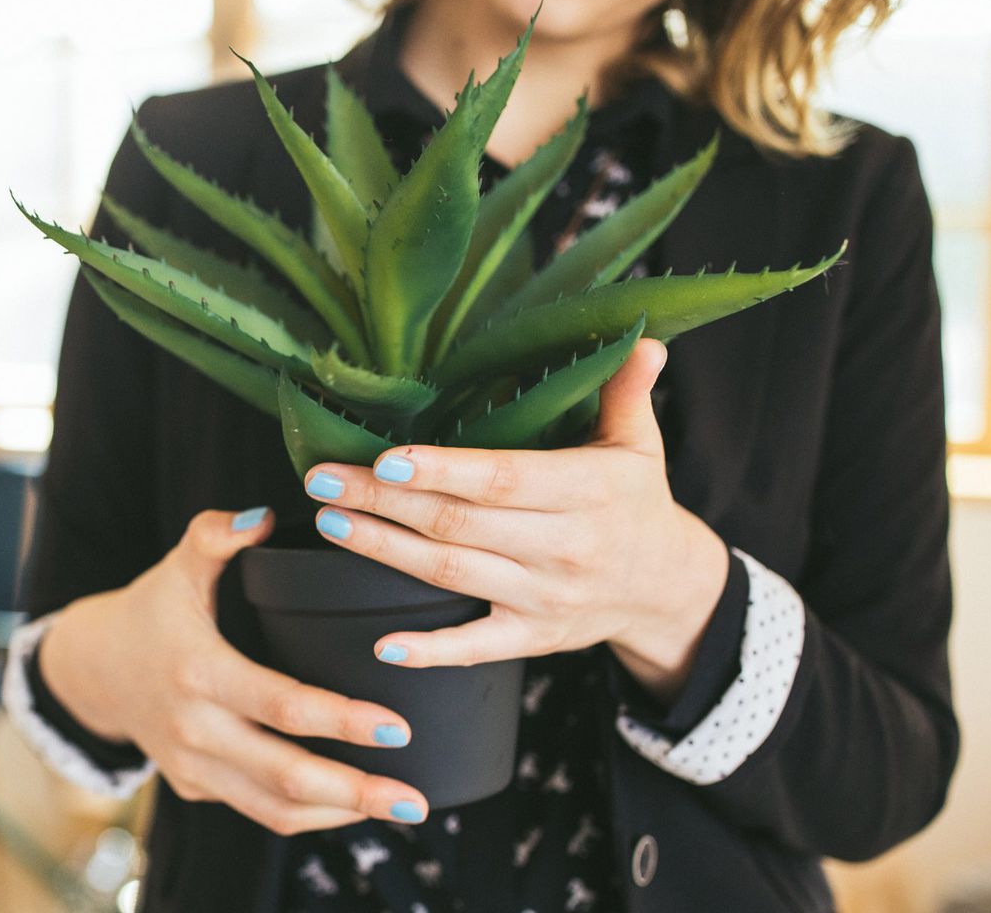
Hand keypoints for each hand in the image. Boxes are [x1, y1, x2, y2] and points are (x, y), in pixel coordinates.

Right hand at [37, 507, 430, 833]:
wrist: (93, 667)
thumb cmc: (152, 609)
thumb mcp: (178, 564)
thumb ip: (217, 534)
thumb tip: (263, 515)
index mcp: (199, 673)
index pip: (282, 706)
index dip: (342, 720)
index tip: (398, 726)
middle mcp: (194, 731)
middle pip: (285, 776)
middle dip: (356, 792)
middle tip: (416, 800)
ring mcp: (193, 768)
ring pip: (273, 809)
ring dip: (341, 815)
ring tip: (400, 809)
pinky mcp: (195, 787)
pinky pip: (257, 810)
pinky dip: (308, 814)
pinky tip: (354, 805)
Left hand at [301, 338, 729, 702]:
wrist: (667, 589)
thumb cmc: (636, 501)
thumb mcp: (640, 444)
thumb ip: (627, 392)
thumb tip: (641, 339)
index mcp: (586, 491)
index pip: (502, 479)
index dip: (442, 471)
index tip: (384, 459)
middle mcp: (564, 547)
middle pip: (459, 524)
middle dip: (385, 502)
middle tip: (322, 480)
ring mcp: (545, 597)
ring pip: (452, 574)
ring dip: (386, 550)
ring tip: (331, 522)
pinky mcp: (533, 637)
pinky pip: (476, 648)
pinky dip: (430, 650)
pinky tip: (382, 644)